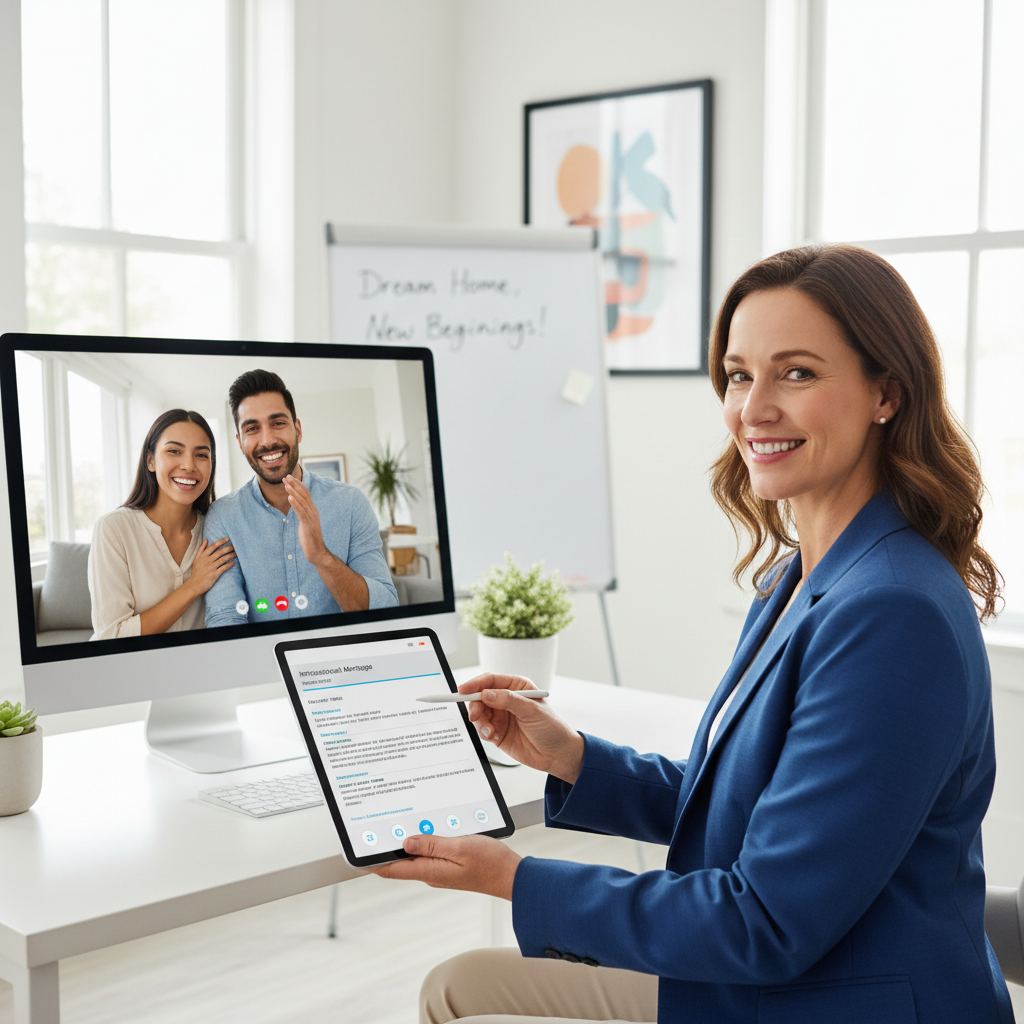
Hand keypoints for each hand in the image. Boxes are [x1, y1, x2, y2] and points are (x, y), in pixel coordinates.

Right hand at [188, 537, 234, 594]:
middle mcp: (207, 561)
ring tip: (236, 553)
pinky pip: (224, 568)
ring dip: (231, 555)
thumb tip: (206, 539)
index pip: (213, 546)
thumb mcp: (196, 559)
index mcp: (202, 556)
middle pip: (220, 552)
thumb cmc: (197, 571)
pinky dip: (230, 564)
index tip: (228, 538)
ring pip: (223, 559)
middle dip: (228, 548)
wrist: (194, 585)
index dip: (221, 541)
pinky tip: (234, 562)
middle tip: (235, 546)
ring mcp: (211, 567)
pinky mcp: (214, 574)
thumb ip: (201, 549)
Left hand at [283, 474, 328, 565]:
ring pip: (302, 501)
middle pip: (304, 494)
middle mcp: (313, 511)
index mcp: (312, 510)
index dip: (297, 485)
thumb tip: (297, 506)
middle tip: (286, 476)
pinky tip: (290, 497)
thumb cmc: (310, 538)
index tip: (289, 477)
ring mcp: (311, 518)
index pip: (305, 494)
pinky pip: (301, 512)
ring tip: (286, 484)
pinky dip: (295, 504)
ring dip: (293, 491)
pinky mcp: (308, 525)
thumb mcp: (305, 523)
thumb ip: (302, 513)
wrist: (317, 552)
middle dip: (295, 484)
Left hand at [365, 833, 520, 899]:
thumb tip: (406, 842)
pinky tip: (425, 828)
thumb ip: (432, 844)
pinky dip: (422, 841)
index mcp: (430, 871)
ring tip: (394, 825)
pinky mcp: (449, 864)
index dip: (372, 863)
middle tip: (373, 829)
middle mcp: (431, 873)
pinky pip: (429, 852)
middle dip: (386, 847)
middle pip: (400, 861)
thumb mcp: (460, 847)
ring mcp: (440, 869)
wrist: (511, 876)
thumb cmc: (490, 863)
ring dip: (404, 842)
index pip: (392, 869)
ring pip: (415, 855)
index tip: (358, 853)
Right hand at [463, 673, 583, 783]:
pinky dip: (484, 733)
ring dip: (480, 722)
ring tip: (490, 731)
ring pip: (479, 714)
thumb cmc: (551, 728)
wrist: (557, 755)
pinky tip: (494, 737)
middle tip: (475, 716)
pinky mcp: (498, 732)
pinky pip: (482, 729)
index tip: (463, 690)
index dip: (475, 684)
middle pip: (480, 697)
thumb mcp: (531, 710)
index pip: (491, 680)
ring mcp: (502, 716)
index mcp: (517, 687)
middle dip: (475, 706)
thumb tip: (486, 694)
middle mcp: (507, 700)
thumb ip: (508, 700)